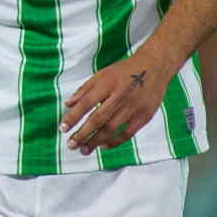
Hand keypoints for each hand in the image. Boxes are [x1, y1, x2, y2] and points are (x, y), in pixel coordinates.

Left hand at [59, 52, 173, 154]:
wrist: (154, 67)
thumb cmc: (123, 71)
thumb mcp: (102, 74)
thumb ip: (84, 90)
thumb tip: (67, 104)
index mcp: (107, 83)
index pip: (86, 103)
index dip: (73, 117)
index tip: (63, 128)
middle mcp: (120, 96)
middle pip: (98, 119)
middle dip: (83, 134)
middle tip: (71, 145)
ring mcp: (133, 107)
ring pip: (111, 129)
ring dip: (96, 141)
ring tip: (84, 149)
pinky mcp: (144, 116)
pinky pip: (127, 133)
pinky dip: (114, 142)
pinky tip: (103, 146)